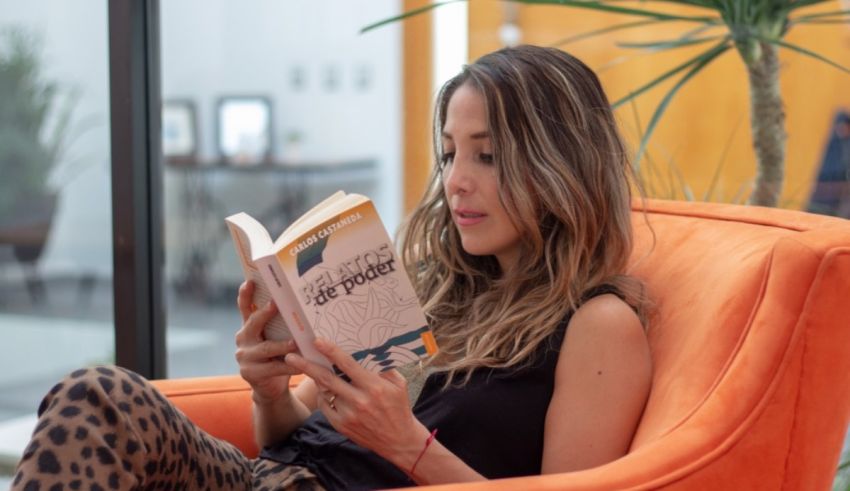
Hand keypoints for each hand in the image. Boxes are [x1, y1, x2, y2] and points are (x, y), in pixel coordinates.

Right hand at [235, 281, 302, 403]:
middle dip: (264, 314)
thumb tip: (300, 304)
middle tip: (275, 304)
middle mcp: (243, 339)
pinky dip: (289, 366)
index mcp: (248, 327)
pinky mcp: (251, 374)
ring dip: (281, 345)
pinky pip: (274, 368)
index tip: (250, 281)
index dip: (245, 294)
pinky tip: (301, 366)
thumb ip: (279, 324)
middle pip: (253, 323)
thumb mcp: (275, 338)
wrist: (270, 387)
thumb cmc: (277, 356)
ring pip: (265, 348)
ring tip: (295, 343)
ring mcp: (245, 357)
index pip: (245, 307)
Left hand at [284, 338, 430, 466]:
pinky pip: (325, 406)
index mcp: (374, 387)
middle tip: (290, 355)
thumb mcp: (398, 384)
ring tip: (314, 370)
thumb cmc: (398, 407)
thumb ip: (382, 367)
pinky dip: (324, 396)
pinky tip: (328, 391)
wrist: (398, 440)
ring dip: (319, 381)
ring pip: (325, 392)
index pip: (348, 365)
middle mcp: (359, 401)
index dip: (331, 352)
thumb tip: (366, 349)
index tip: (317, 341)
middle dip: (306, 366)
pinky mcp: (342, 426)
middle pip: (327, 379)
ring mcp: (348, 415)